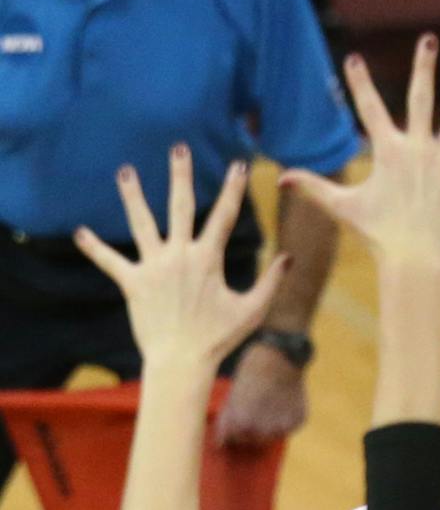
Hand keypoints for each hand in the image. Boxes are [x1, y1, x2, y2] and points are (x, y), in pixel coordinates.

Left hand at [74, 147, 287, 371]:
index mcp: (208, 260)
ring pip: (141, 224)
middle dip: (181, 175)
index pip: (224, 216)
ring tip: (126, 172)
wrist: (183, 361)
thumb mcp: (252, 311)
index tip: (238, 166)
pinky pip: (110, 262)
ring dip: (132, 196)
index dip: (233, 190)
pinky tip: (80, 233)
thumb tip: (289, 258)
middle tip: (179, 148)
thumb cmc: (220, 339)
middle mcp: (179, 256)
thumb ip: (271, 282)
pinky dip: (95, 248)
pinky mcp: (133, 283)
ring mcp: (154, 267)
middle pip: (180, 206)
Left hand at [214, 341, 308, 445]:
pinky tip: (282, 402)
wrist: (280, 356)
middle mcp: (262, 428)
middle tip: (252, 411)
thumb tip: (222, 443)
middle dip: (249, 430)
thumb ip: (227, 421)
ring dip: (268, 427)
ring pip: (271, 436)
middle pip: (252, 441)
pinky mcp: (299, 420)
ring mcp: (283, 426)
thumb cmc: (250, 371)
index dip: (229, 430)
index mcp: (240, 422)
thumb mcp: (231, 395)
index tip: (232, 421)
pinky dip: (285, 420)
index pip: (231, 440)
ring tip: (267, 405)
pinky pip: (288, 427)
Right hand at [279, 35, 439, 264]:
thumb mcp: (343, 207)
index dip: (360, 83)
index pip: (370, 110)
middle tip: (428, 40)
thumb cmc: (377, 234)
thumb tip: (282, 178)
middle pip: (420, 100)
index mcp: (388, 152)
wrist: (413, 259)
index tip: (352, 58)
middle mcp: (417, 151)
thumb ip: (314, 187)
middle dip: (422, 68)